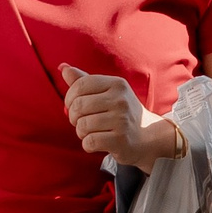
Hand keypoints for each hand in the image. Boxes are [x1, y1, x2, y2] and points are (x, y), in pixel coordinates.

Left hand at [61, 64, 180, 172]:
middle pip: (78, 106)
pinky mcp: (120, 140)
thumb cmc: (122, 113)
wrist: (148, 138)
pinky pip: (90, 142)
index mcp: (117, 84)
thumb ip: (85, 80)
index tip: (72, 106)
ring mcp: (122, 120)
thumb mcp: (108, 92)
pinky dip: (87, 144)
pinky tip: (96, 143)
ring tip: (90, 132)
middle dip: (73, 117)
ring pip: (82, 125)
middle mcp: (121, 100)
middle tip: (80, 122)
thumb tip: (63, 67)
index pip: (80, 85)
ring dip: (81, 132)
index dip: (69, 97)